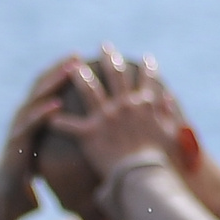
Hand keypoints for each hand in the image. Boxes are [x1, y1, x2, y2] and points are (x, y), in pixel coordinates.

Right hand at [0, 56, 79, 203]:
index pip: (47, 86)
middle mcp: (23, 118)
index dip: (61, 70)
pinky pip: (30, 125)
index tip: (80, 57)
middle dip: (58, 69)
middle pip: (41, 86)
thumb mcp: (49, 151)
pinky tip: (56, 104)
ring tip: (69, 71)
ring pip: (35, 99)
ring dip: (52, 83)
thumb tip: (90, 136)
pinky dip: (43, 113)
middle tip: (77, 56)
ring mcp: (18, 129)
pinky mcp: (16, 144)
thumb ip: (62, 138)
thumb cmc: (32, 171)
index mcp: (32, 116)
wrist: (6, 194)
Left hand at [42, 43, 183, 178]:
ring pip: (90, 89)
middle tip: (104, 45)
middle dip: (110, 57)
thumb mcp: (170, 133)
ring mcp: (106, 117)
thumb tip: (169, 98)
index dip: (148, 67)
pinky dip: (58, 121)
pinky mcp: (89, 133)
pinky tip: (49, 117)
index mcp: (145, 105)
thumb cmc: (160, 158)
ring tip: (73, 67)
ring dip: (81, 76)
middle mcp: (124, 105)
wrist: (143, 174)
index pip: (147, 79)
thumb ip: (169, 113)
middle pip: (116, 74)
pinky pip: (69, 125)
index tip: (146, 57)